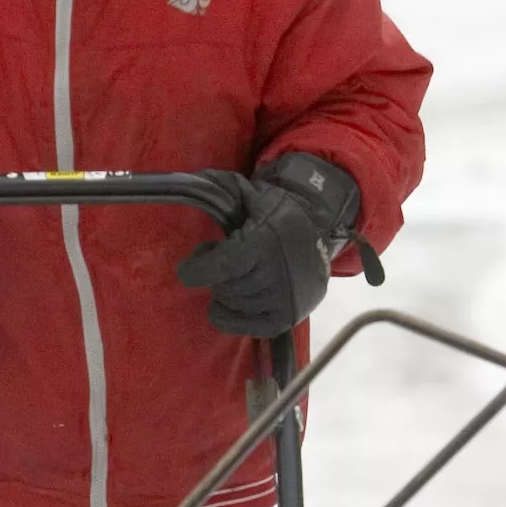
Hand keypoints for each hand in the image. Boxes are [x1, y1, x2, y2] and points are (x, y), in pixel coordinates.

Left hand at [175, 154, 360, 336]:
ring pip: (230, 304)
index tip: (185, 268)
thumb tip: (195, 180)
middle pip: (223, 286)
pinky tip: (235, 298)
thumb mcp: (255, 195)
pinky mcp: (283, 319)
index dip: (197, 270)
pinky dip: (229, 314)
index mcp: (266, 243)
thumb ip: (224, 189)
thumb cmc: (279, 215)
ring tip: (238, 274)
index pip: (223, 266)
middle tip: (224, 261)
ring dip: (225, 291)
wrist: (320, 235)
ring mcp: (281, 301)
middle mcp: (276, 275)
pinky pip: (239, 326)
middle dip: (216, 274)